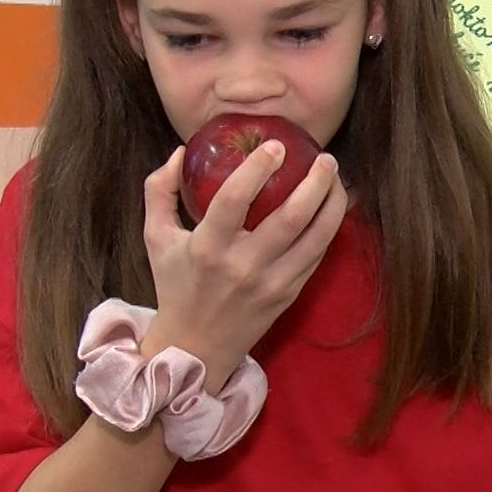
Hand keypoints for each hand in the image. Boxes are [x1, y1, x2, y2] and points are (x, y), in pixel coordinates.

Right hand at [139, 141, 348, 390]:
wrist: (196, 346)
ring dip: (332, 202)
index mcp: (207, 248)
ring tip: (336, 175)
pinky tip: (334, 205)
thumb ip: (159, 191)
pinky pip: (317, 255)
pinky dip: (330, 227)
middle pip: (290, 217)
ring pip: (315, 237)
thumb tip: (181, 152)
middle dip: (314, 181)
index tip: (275, 145)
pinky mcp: (289, 294)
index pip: (235, 199)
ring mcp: (271, 283)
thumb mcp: (156, 238)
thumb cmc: (175, 285)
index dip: (258, 168)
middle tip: (323, 157)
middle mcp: (242, 266)